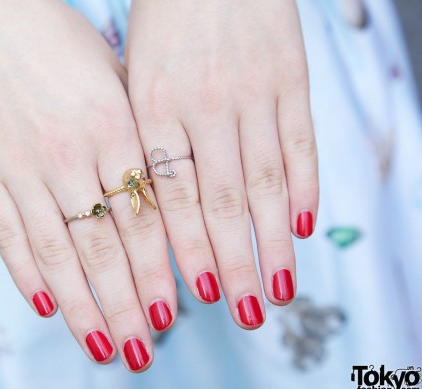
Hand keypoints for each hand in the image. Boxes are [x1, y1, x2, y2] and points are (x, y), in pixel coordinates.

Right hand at [0, 0, 176, 370]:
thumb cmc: (67, 49)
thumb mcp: (119, 82)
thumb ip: (141, 140)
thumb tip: (167, 202)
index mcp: (115, 128)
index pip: (144, 219)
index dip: (159, 272)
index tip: (173, 314)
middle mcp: (71, 153)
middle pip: (104, 247)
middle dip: (126, 305)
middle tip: (142, 349)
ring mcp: (23, 166)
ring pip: (56, 252)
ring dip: (81, 305)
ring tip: (101, 346)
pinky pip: (7, 233)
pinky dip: (25, 274)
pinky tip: (46, 306)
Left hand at [126, 0, 317, 327]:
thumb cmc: (159, 24)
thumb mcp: (131, 77)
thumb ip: (140, 142)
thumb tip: (141, 210)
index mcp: (151, 108)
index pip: (170, 197)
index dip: (185, 252)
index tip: (193, 298)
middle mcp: (203, 105)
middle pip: (220, 201)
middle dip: (232, 264)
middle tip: (244, 313)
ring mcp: (251, 90)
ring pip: (264, 181)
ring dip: (272, 240)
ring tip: (278, 289)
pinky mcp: (290, 76)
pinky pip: (300, 141)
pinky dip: (303, 186)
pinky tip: (302, 226)